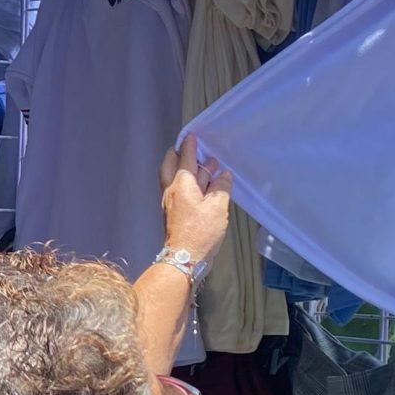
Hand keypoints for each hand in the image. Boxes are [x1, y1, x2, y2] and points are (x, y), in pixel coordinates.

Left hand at [159, 142, 233, 267]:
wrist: (183, 259)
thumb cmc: (200, 233)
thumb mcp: (217, 208)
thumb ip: (221, 188)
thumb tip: (224, 174)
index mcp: (181, 185)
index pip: (185, 159)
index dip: (190, 146)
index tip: (191, 135)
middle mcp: (172, 191)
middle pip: (170, 165)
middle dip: (179, 154)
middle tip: (189, 147)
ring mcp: (170, 203)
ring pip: (175, 178)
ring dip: (187, 169)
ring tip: (205, 166)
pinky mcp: (173, 214)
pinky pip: (179, 191)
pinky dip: (189, 183)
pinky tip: (203, 187)